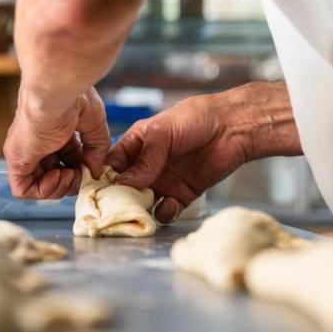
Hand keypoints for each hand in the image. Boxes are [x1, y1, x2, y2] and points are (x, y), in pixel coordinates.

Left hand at [4, 86, 110, 199]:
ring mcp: (25, 152)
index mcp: (53, 131)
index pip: (66, 160)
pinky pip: (23, 189)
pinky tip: (58, 175)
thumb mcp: (94, 122)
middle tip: (83, 173)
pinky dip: (43, 191)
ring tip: (72, 173)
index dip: (81, 169)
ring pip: (39, 185)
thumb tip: (96, 171)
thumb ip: (97, 147)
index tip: (92, 166)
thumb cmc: (72, 97)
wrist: (55, 92)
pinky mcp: (17, 160)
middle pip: (54, 174)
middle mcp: (37, 143)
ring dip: (60, 187)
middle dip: (72, 180)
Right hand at [106, 84, 300, 222]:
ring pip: (144, 201)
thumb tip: (124, 183)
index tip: (98, 190)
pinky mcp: (184, 193)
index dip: (105, 177)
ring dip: (141, 208)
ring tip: (143, 209)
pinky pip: (167, 209)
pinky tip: (169, 206)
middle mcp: (148, 164)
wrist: (233, 127)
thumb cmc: (195, 118)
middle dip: (120, 198)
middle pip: (125, 187)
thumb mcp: (162, 132)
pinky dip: (164, 213)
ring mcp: (165, 180)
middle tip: (117, 207)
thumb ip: (145, 158)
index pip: (113, 163)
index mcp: (138, 144)